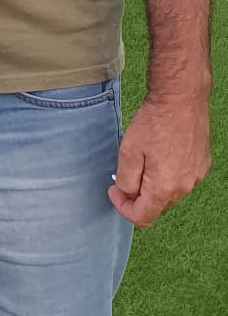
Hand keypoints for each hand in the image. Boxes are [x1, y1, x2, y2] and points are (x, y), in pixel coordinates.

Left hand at [108, 94, 209, 226]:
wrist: (180, 98)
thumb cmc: (153, 122)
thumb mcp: (128, 151)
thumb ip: (126, 180)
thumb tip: (127, 194)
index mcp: (164, 187)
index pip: (143, 217)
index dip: (123, 208)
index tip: (114, 192)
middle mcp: (185, 187)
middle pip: (157, 206)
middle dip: (138, 197)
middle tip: (124, 176)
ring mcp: (196, 176)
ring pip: (170, 193)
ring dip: (154, 185)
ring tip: (143, 160)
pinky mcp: (202, 165)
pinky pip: (182, 179)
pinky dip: (168, 174)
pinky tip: (160, 154)